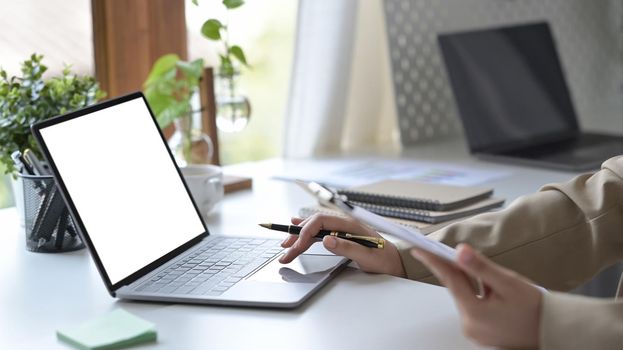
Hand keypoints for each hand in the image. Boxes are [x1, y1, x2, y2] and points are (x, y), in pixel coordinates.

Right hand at [279, 214, 405, 276]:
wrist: (396, 262)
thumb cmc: (384, 259)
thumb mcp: (367, 257)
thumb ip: (347, 247)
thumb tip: (326, 240)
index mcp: (350, 224)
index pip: (321, 222)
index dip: (306, 233)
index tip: (297, 247)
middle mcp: (344, 223)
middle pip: (315, 224)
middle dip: (297, 237)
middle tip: (285, 251)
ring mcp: (342, 228)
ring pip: (315, 228)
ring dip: (299, 236)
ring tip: (286, 245)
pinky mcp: (341, 235)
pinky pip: (320, 230)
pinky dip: (307, 231)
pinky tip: (296, 228)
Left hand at [410, 244, 541, 347]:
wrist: (554, 330)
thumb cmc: (535, 308)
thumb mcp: (508, 282)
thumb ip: (481, 267)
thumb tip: (459, 251)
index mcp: (474, 313)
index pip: (449, 280)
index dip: (433, 261)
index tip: (418, 248)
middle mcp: (470, 325)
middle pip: (457, 288)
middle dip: (457, 270)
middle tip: (450, 251)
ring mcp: (474, 331)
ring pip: (465, 296)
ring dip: (472, 283)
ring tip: (494, 281)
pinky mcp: (481, 332)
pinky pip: (473, 306)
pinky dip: (478, 294)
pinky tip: (493, 291)